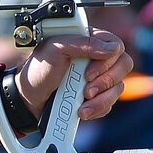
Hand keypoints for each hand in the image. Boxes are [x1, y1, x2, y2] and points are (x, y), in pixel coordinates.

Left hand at [16, 29, 130, 120]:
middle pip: (124, 65)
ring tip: (82, 103)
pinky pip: (110, 103)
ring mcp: (98, 78)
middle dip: (105, 81)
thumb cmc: (38, 71)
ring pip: (118, 87)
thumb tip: (112, 48)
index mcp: (87, 41)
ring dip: (101, 98)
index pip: (116, 45)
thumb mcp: (54, 48)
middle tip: (86, 88)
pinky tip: (81, 110)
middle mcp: (96, 58)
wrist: (29, 99)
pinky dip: (97, 108)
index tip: (88, 72)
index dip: (107, 60)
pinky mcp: (97, 96)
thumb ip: (82, 43)